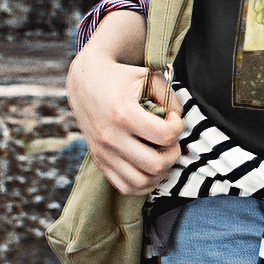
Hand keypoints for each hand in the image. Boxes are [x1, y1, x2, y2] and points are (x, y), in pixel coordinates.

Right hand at [66, 12, 184, 195]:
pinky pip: (125, 187)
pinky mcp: (100, 161)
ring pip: (141, 182)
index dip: (178, 127)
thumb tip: (179, 120)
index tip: (172, 118)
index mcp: (123, 114)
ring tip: (162, 154)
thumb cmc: (121, 77)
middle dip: (173, 154)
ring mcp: (103, 153)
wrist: (84, 82)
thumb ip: (170, 97)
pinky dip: (144, 184)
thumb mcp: (148, 76)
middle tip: (170, 139)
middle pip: (155, 164)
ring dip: (160, 173)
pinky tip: (150, 167)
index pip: (165, 136)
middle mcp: (110, 137)